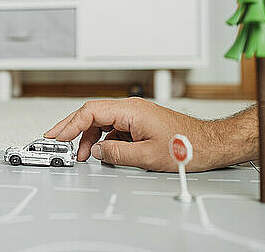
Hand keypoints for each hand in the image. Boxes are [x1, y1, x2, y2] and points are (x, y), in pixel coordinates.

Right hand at [44, 98, 222, 171]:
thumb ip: (115, 153)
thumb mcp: (146, 156)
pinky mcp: (138, 122)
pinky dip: (101, 139)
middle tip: (54, 139)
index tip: (57, 136)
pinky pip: (112, 128)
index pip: (90, 111)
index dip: (69, 124)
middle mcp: (130, 108)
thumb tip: (95, 152)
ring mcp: (134, 114)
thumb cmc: (186, 146)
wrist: (209, 144)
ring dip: (87, 137)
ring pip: (101, 121)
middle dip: (71, 127)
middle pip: (92, 113)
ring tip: (79, 154)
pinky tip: (98, 152)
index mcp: (130, 110)